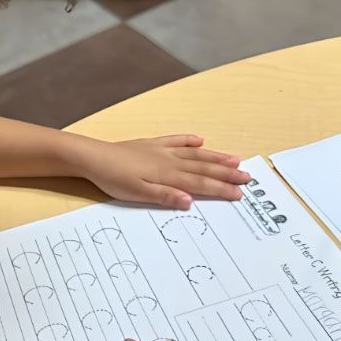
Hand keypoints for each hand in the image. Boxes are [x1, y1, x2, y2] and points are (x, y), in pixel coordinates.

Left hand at [74, 134, 251, 209]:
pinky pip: (175, 140)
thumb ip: (165, 196)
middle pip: (203, 167)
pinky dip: (188, 140)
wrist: (93, 157)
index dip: (221, 188)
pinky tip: (199, 139)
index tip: (240, 193)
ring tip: (234, 159)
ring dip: (215, 156)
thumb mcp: (137, 193)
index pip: (200, 183)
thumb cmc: (113, 178)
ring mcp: (161, 150)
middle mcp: (169, 160)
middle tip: (247, 176)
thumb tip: (191, 200)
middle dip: (226, 173)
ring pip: (194, 153)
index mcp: (168, 175)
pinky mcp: (150, 145)